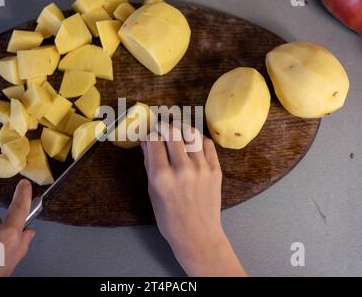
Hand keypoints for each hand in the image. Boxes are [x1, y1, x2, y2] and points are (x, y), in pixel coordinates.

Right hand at [141, 121, 245, 276]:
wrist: (197, 234)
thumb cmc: (169, 217)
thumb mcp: (152, 191)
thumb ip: (149, 164)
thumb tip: (146, 141)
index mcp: (161, 176)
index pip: (154, 140)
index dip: (149, 134)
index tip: (149, 135)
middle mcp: (182, 169)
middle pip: (172, 132)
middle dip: (163, 126)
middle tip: (161, 127)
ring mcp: (201, 168)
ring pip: (191, 133)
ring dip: (181, 128)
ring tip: (176, 129)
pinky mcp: (215, 169)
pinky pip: (207, 143)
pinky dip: (197, 138)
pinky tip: (191, 140)